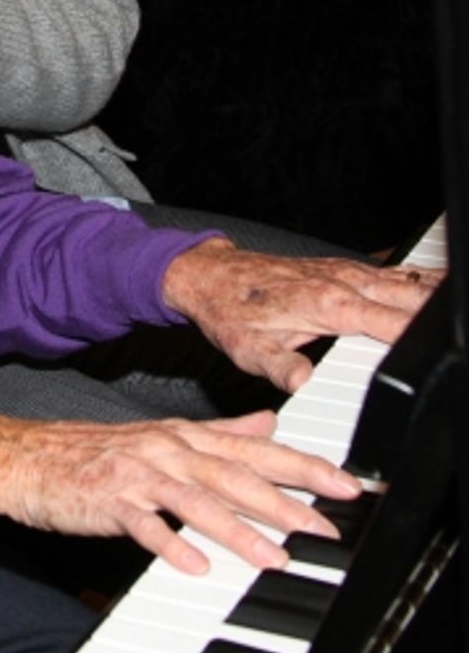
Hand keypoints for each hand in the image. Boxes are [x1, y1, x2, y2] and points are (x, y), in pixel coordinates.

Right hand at [0, 408, 362, 574]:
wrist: (24, 456)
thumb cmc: (92, 451)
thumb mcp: (161, 434)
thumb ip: (218, 431)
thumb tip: (269, 421)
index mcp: (181, 435)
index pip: (252, 448)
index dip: (301, 464)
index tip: (344, 483)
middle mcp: (164, 449)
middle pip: (233, 474)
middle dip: (285, 500)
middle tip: (325, 526)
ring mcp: (135, 475)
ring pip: (196, 501)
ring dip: (239, 530)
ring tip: (275, 558)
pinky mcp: (107, 501)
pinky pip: (143, 526)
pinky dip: (170, 545)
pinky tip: (195, 566)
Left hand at [162, 240, 438, 392]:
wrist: (208, 274)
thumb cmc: (229, 311)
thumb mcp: (248, 348)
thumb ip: (280, 367)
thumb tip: (303, 383)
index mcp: (330, 304)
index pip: (393, 325)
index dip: (422, 342)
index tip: (444, 357)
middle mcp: (343, 283)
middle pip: (409, 298)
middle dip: (438, 315)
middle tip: (462, 337)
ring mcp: (343, 273)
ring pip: (403, 282)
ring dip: (431, 295)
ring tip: (458, 311)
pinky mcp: (339, 270)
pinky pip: (389, 274)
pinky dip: (415, 282)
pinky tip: (431, 289)